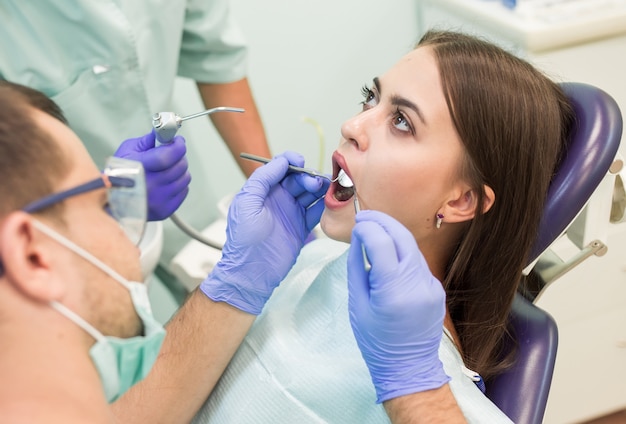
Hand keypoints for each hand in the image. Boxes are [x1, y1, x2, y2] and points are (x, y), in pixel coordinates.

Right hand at [114, 130, 189, 220]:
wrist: (113, 203)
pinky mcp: (166, 210)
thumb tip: (164, 130)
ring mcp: (159, 200)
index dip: (178, 146)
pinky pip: (183, 191)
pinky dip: (178, 184)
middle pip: (180, 166)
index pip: (169, 155)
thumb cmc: (120, 173)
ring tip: (166, 170)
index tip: (178, 141)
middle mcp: (151, 186)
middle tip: (171, 154)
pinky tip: (165, 183)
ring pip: (185, 178)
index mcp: (140, 168)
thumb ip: (147, 140)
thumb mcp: (127, 151)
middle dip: (179, 156)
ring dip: (179, 171)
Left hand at [200, 151, 328, 313]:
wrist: (252, 272)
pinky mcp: (302, 227)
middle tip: (313, 184)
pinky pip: (317, 211)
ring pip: (310, 193)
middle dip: (307, 177)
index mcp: (263, 191)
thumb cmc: (243, 239)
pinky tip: (330, 203)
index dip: (290, 161)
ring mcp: (291, 213)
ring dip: (319, 188)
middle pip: (298, 179)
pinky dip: (325, 205)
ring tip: (326, 190)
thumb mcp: (246, 203)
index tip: (300, 162)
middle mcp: (278, 199)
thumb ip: (262, 179)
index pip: (280, 168)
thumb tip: (280, 162)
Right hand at [348, 210, 449, 402]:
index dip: (368, 227)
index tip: (357, 224)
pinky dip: (402, 253)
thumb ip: (357, 267)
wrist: (408, 368)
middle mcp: (417, 284)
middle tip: (365, 217)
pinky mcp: (436, 289)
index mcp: (393, 290)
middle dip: (382, 221)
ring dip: (393, 234)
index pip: (381, 242)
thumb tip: (360, 239)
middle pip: (402, 236)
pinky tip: (388, 256)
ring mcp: (431, 286)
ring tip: (374, 231)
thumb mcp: (357, 304)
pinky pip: (417, 262)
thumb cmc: (375, 341)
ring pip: (411, 247)